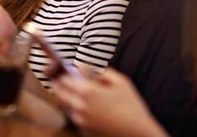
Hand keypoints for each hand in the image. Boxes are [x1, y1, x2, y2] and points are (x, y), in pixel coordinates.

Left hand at [52, 69, 167, 136]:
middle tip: (71, 83)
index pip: (62, 79)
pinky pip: (74, 116)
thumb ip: (98, 71)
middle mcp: (79, 106)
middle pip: (58, 92)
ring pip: (64, 105)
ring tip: (85, 97)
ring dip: (69, 99)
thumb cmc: (131, 105)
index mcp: (87, 90)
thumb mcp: (120, 81)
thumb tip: (82, 67)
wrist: (137, 132)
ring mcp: (80, 120)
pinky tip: (92, 109)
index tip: (70, 73)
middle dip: (62, 86)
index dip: (65, 74)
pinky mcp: (83, 130)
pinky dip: (77, 111)